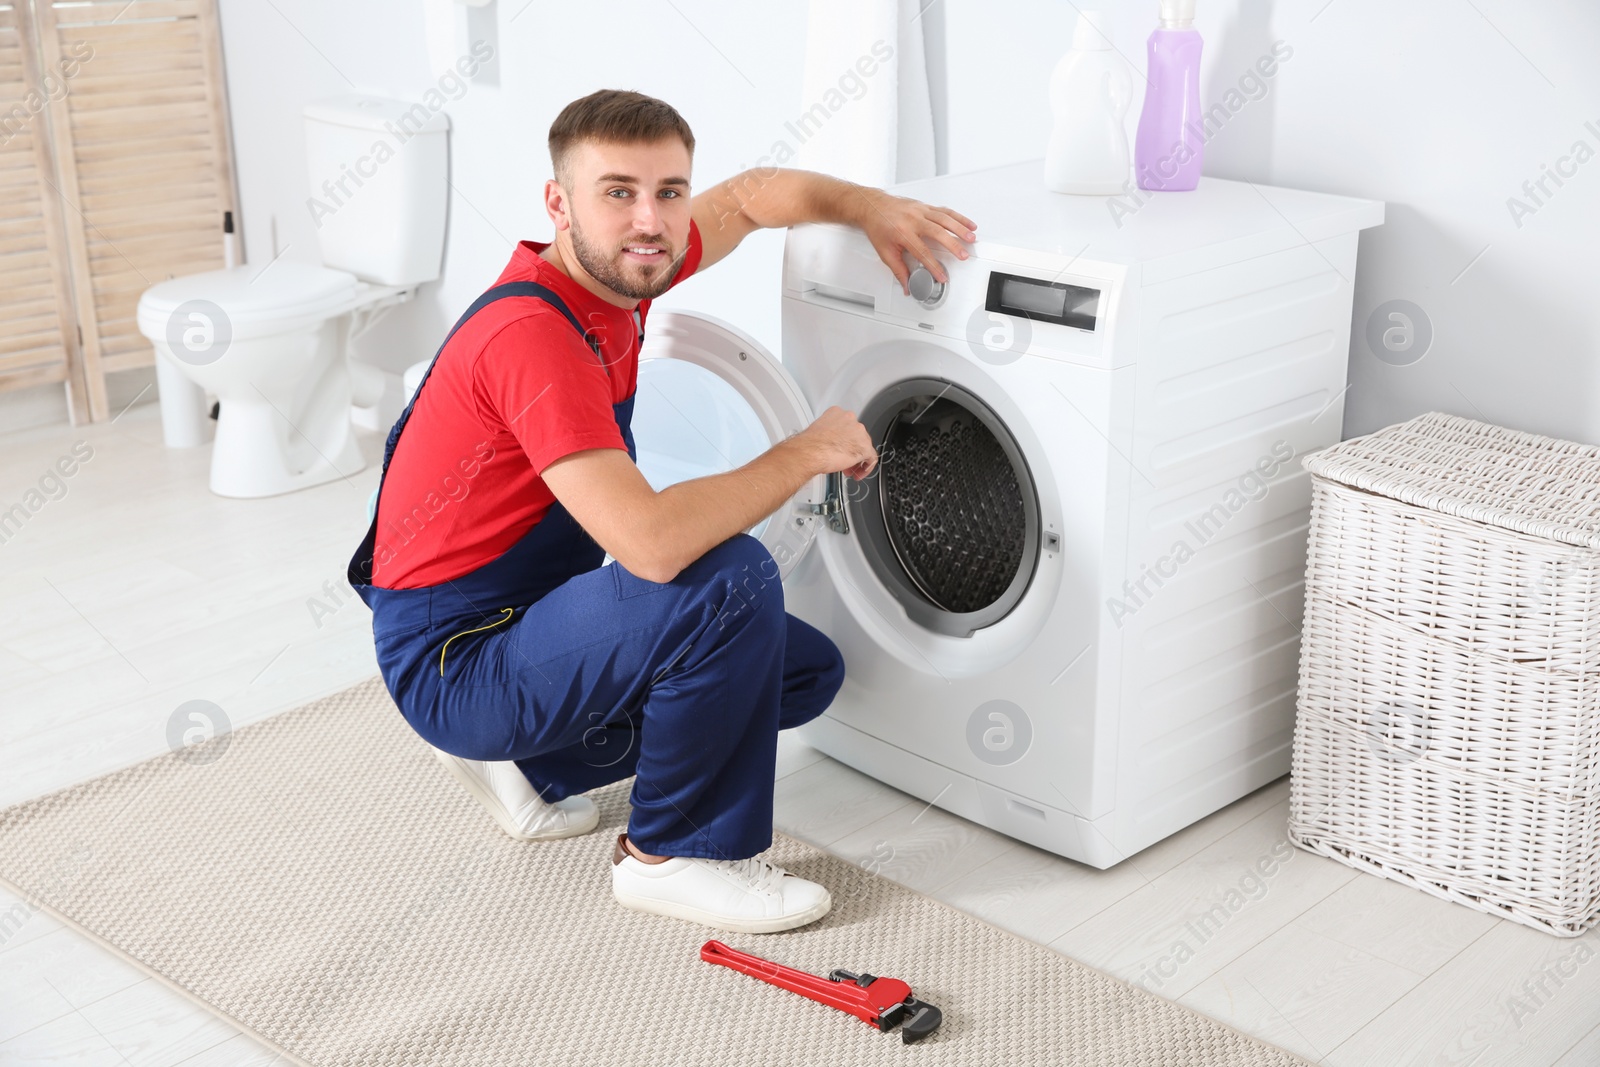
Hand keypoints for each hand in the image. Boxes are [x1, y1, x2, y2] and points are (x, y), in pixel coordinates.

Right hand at [794, 406, 876, 479]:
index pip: (847, 426)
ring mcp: (859, 433)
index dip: (844, 440)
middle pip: (857, 436)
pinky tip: (859, 473)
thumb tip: (829, 442)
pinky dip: (866, 467)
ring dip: (857, 459)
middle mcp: (850, 419)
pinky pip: (871, 458)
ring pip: (864, 446)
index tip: (839, 447)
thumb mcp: (818, 432)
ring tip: (849, 469)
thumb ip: (828, 435)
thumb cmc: (810, 445)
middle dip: (851, 450)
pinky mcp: (865, 447)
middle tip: (844, 460)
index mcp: (837, 413)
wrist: (811, 452)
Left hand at [853, 188, 977, 294]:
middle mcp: (913, 219)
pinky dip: (958, 217)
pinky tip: (968, 224)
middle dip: (952, 245)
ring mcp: (920, 211)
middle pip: (937, 233)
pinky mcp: (925, 206)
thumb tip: (907, 285)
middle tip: (963, 255)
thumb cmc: (878, 227)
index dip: (933, 266)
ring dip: (960, 228)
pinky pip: (945, 211)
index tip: (941, 276)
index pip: (922, 252)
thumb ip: (898, 270)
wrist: (872, 206)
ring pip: (944, 219)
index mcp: (902, 232)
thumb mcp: (885, 252)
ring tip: (971, 238)